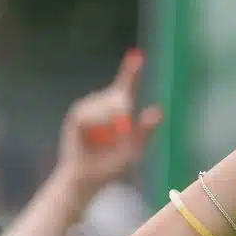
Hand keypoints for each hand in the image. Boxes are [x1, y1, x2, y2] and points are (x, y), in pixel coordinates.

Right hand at [53, 49, 163, 197]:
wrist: (86, 180)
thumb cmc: (110, 168)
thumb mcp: (133, 150)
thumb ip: (145, 132)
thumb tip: (158, 110)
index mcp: (118, 112)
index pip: (125, 86)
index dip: (131, 71)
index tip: (136, 55)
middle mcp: (102, 106)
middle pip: (117, 94)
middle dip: (122, 106)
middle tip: (124, 126)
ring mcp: (88, 110)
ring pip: (104, 103)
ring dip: (109, 119)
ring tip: (108, 140)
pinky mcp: (76, 117)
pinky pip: (89, 112)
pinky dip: (97, 122)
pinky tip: (97, 136)